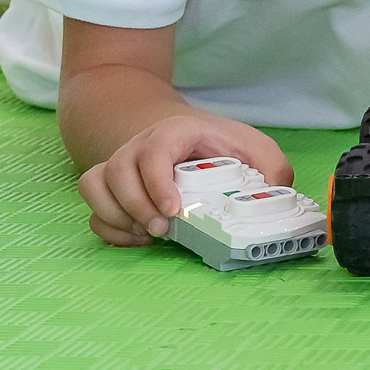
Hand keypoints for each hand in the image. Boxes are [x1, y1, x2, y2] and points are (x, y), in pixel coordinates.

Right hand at [78, 110, 290, 247]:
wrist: (185, 134)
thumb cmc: (220, 143)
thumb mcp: (253, 147)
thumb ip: (272, 167)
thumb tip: (277, 194)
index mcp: (174, 132)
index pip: (154, 151)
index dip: (157, 182)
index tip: (173, 210)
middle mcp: (139, 145)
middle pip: (117, 171)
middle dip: (136, 206)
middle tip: (163, 230)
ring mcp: (120, 165)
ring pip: (95, 186)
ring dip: (116, 217)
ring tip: (149, 234)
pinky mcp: (110, 186)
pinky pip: (93, 207)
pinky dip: (108, 227)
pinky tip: (137, 237)